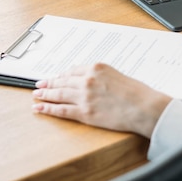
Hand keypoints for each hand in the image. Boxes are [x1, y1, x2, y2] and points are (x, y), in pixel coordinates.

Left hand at [32, 63, 171, 137]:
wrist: (144, 107)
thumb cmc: (138, 93)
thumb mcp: (119, 76)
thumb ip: (103, 77)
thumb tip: (93, 83)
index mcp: (97, 68)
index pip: (73, 71)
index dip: (62, 75)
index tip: (56, 78)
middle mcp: (87, 80)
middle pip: (62, 81)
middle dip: (49, 84)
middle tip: (39, 85)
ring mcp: (84, 96)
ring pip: (58, 94)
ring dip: (45, 95)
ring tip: (36, 95)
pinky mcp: (84, 113)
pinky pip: (61, 110)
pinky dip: (48, 109)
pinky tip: (39, 108)